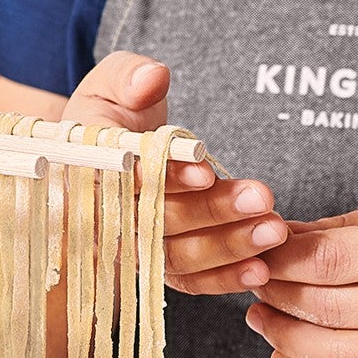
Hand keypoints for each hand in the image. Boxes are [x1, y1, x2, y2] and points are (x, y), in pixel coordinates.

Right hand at [62, 51, 285, 293]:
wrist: (119, 147)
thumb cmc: (116, 111)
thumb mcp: (116, 80)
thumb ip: (130, 75)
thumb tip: (151, 79)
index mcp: (84, 168)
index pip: (122, 180)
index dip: (164, 178)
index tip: (206, 172)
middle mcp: (103, 216)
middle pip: (155, 223)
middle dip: (211, 212)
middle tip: (260, 199)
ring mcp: (131, 246)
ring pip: (175, 257)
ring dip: (227, 247)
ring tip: (273, 230)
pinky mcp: (157, 265)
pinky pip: (188, 281)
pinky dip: (223, 279)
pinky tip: (259, 270)